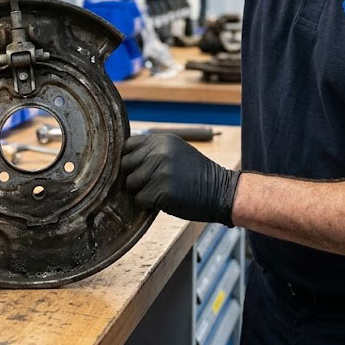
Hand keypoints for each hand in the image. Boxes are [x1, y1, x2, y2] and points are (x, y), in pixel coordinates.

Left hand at [121, 133, 240, 225]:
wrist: (220, 191)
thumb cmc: (195, 174)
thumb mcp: (175, 151)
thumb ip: (152, 150)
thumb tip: (124, 157)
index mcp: (161, 140)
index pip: (127, 146)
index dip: (130, 159)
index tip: (139, 168)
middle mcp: (159, 152)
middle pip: (125, 165)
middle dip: (134, 176)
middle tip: (151, 182)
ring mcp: (160, 171)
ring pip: (130, 183)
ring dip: (140, 191)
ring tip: (159, 190)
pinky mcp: (162, 191)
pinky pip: (139, 199)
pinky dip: (148, 204)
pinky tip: (164, 200)